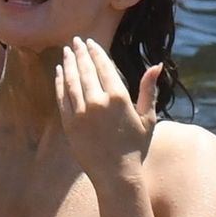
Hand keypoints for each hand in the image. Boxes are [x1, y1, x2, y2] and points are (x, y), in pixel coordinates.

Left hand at [55, 35, 159, 182]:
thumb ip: (148, 90)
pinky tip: (59, 73)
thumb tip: (156, 66)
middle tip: (75, 41)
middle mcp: (98, 102)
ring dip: (68, 64)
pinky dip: (60, 83)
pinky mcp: (69, 124)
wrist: (116, 175)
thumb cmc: (135, 147)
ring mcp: (81, 113)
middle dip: (80, 53)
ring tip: (66, 52)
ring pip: (72, 81)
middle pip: (86, 70)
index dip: (96, 52)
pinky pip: (62, 98)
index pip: (104, 66)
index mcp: (118, 97)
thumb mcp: (147, 117)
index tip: (90, 42)